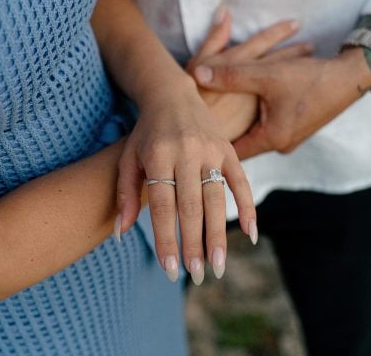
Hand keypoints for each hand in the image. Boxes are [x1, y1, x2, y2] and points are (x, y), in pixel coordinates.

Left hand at [115, 76, 255, 284]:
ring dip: (218, 234)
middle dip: (194, 244)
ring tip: (218, 266)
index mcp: (158, 155)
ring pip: (216, 199)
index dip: (167, 239)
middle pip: (191, 206)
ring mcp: (211, 150)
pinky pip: (240, 181)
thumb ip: (125, 194)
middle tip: (196, 275)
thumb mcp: (127, 158)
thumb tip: (120, 233)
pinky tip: (251, 234)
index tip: (170, 269)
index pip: (163, 205)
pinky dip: (248, 207)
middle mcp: (186, 151)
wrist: (171, 95)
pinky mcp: (228, 149)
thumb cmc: (145, 133)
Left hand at [187, 7, 310, 141]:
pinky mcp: (294, 127)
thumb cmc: (311, 77)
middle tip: (198, 125)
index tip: (193, 136)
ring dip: (239, 123)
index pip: (232, 153)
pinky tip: (241, 106)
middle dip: (223, 133)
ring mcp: (289, 138)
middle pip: (242, 144)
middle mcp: (280, 145)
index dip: (211, 143)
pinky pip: (266, 127)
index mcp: (272, 139)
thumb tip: (197, 74)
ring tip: (215, 114)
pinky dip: (253, 118)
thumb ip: (230, 74)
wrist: (352, 75)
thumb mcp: (267, 74)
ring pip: (254, 134)